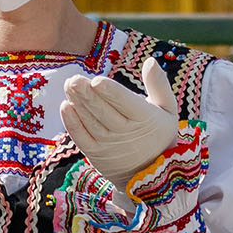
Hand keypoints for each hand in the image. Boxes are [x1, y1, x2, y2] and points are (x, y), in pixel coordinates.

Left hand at [60, 57, 179, 187]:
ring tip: (69, 85)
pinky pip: (81, 138)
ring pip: (90, 121)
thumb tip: (150, 61)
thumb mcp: (167, 109)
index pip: (125, 103)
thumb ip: (158, 84)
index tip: (97, 81)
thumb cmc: (157, 133)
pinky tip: (65, 106)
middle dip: (87, 95)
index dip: (110, 92)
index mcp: (144, 118)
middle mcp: (126, 133)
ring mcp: (109, 145)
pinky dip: (72, 123)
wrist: (150, 172)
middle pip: (103, 111)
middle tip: (74, 79)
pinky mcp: (95, 154)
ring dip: (77, 103)